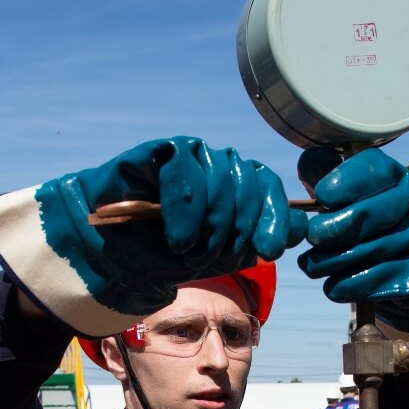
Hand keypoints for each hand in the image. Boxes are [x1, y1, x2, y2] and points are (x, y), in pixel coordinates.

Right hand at [0, 137, 307, 336]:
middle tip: (204, 257)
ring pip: (220, 176)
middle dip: (232, 231)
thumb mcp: (217, 254)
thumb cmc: (160, 254)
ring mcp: (188, 157)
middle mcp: (215, 165)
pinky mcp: (157, 152)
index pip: (268, 187)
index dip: (273, 216)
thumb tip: (303, 225)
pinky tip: (176, 236)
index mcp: (235, 187)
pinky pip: (185, 164)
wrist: (106, 257)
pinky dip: (186, 206)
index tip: (268, 250)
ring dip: (207, 225)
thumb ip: (256, 237)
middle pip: (247, 183)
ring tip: (185, 250)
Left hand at [298, 149, 408, 333]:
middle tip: (313, 236)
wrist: (402, 278)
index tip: (322, 195)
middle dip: (330, 228)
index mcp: (398, 179)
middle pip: (366, 214)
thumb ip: (327, 177)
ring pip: (361, 252)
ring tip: (312, 264)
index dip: (343, 182)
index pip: (373, 170)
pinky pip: (367, 282)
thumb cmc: (366, 232)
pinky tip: (333, 282)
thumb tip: (308, 159)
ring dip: (326, 262)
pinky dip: (340, 285)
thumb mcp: (348, 199)